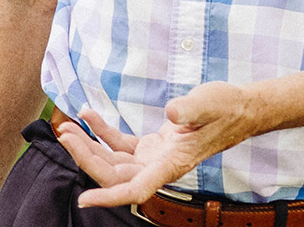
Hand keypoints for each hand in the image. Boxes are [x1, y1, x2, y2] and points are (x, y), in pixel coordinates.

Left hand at [56, 83, 271, 207]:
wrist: (240, 108)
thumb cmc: (228, 107)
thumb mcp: (209, 102)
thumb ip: (190, 109)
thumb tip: (172, 112)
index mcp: (172, 164)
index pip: (136, 190)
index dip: (109, 198)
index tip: (84, 201)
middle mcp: (159, 167)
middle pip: (114, 175)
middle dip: (85, 158)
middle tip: (64, 133)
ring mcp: (153, 158)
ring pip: (112, 161)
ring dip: (87, 145)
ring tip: (67, 125)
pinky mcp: (151, 147)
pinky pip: (119, 145)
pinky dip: (100, 131)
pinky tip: (87, 114)